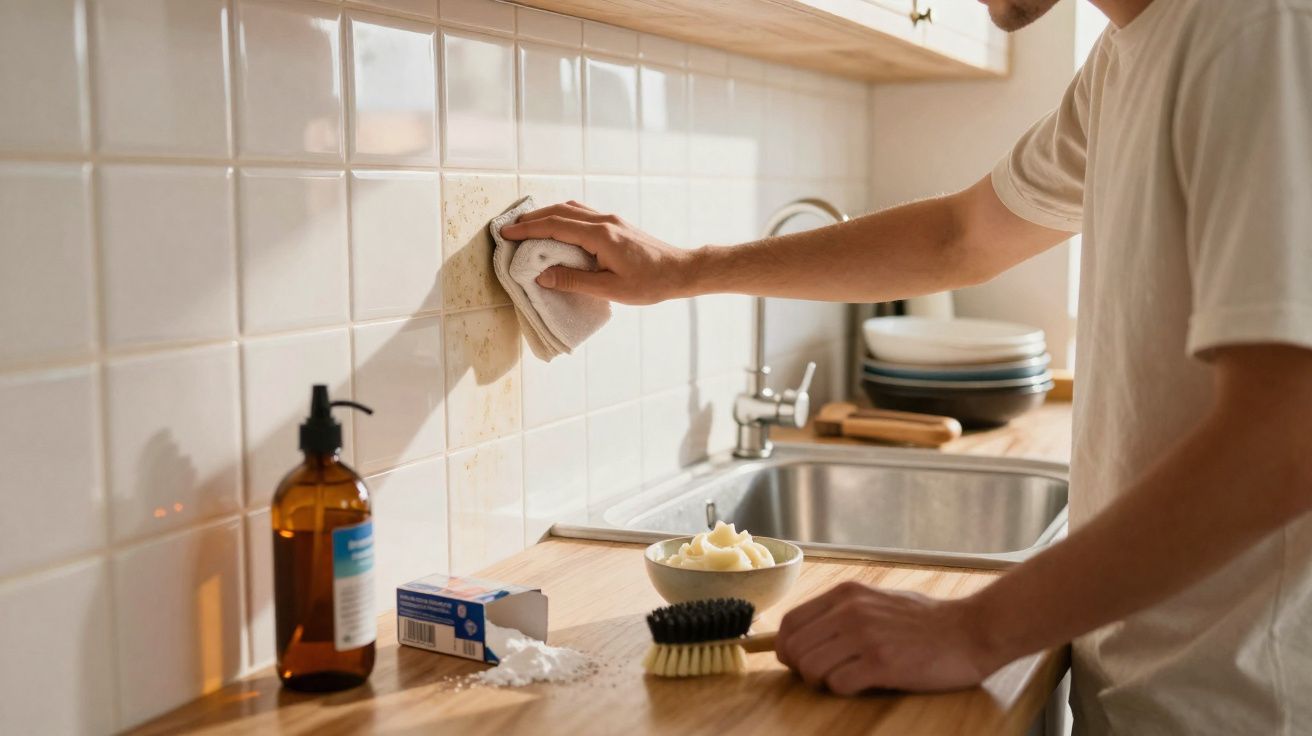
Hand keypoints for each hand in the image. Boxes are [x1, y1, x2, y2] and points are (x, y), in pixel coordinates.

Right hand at [497, 200, 695, 304]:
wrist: (681, 271)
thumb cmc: (650, 283)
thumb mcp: (610, 289)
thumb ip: (574, 281)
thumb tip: (542, 276)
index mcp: (600, 235)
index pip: (554, 226)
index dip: (527, 230)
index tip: (506, 234)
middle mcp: (604, 221)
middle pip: (559, 211)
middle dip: (531, 218)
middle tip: (509, 228)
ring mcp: (611, 220)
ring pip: (570, 209)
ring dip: (546, 214)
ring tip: (527, 226)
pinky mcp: (616, 224)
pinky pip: (582, 214)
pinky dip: (562, 217)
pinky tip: (556, 228)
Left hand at [775, 581, 1002, 694]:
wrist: (970, 630)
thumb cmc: (925, 620)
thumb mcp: (876, 601)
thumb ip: (841, 613)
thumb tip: (803, 636)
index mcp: (846, 594)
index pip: (790, 622)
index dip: (786, 647)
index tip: (796, 660)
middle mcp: (850, 611)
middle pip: (794, 648)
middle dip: (801, 669)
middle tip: (821, 676)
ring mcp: (865, 636)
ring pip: (810, 667)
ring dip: (821, 682)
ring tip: (843, 679)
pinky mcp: (881, 663)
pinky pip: (838, 684)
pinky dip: (843, 690)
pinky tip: (863, 683)